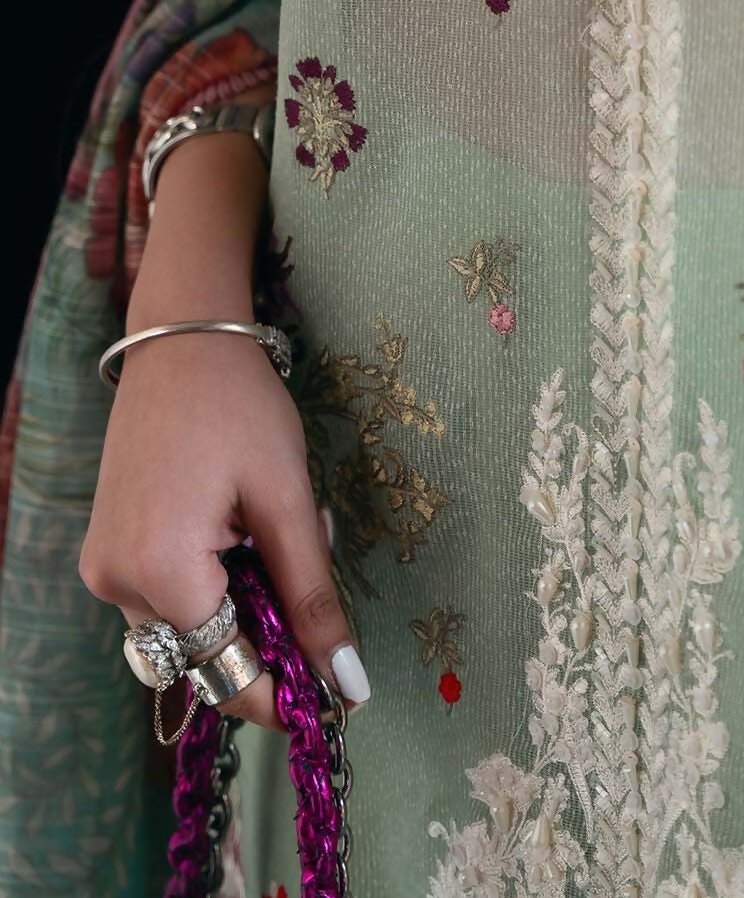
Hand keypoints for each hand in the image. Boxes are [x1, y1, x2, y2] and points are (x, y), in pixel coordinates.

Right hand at [79, 324, 363, 731]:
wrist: (182, 341)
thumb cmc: (241, 407)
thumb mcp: (288, 500)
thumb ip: (313, 597)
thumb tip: (346, 682)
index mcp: (160, 574)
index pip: (227, 673)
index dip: (285, 692)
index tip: (338, 694)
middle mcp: (117, 586)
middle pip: (207, 655)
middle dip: (267, 633)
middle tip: (305, 562)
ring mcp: (105, 570)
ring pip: (188, 631)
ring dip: (240, 606)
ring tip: (269, 530)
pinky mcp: (108, 552)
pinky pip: (166, 599)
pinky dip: (212, 586)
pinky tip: (240, 528)